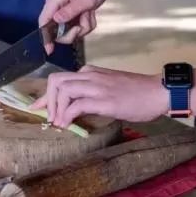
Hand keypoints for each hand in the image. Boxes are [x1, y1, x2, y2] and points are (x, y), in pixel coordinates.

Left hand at [30, 65, 166, 127]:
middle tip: (45, 116)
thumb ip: (92, 91)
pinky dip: (67, 115)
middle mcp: (90, 75)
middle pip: (56, 81)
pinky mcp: (103, 99)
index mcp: (90, 72)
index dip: (46, 94)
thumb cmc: (137, 92)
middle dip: (46, 99)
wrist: (157, 92)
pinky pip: (77, 104)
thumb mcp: (109, 86)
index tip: (38, 106)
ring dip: (55, 108)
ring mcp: (96, 86)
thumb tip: (76, 106)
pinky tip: (66, 124)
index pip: (60, 78)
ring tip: (57, 123)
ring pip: (63, 90)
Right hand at [37, 0, 111, 51]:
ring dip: (81, 26)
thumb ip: (71, 10)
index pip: (44, 19)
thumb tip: (55, 20)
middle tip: (85, 24)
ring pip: (68, 29)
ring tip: (90, 14)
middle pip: (56, 29)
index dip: (45, 36)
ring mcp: (62, 8)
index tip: (50, 50)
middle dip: (73, 31)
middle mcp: (56, 3)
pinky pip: (74, 25)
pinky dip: (84, 23)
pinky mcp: (69, 11)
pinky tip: (89, 13)